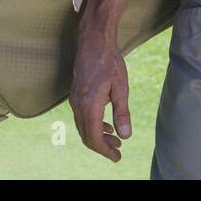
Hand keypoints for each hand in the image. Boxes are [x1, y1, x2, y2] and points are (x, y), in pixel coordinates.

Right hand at [69, 29, 131, 161]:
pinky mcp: (76, 96)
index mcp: (89, 105)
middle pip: (87, 135)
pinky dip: (94, 126)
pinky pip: (82, 118)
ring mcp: (75, 101)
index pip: (94, 137)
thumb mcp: (121, 87)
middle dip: (102, 147)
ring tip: (116, 141)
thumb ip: (122, 112)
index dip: (105, 150)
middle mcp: (78, 106)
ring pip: (84, 127)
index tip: (117, 157)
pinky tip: (107, 126)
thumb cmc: (110, 62)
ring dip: (98, 137)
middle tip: (118, 152)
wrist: (93, 42)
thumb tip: (126, 135)